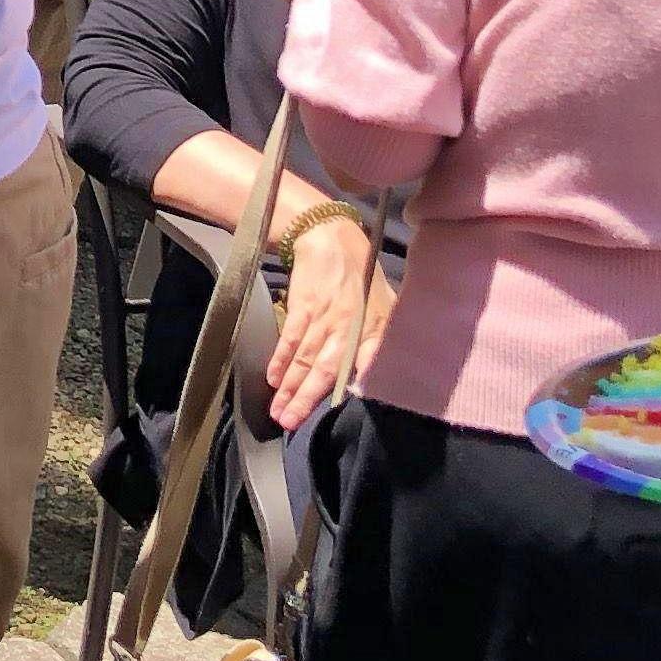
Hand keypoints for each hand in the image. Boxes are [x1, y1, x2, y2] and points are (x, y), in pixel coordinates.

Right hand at [267, 215, 391, 431]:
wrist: (330, 237)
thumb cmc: (362, 275)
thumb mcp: (387, 305)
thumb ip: (384, 340)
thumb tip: (383, 372)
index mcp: (374, 328)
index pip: (367, 364)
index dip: (356, 386)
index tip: (344, 412)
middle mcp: (349, 327)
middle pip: (325, 370)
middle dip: (307, 399)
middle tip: (292, 424)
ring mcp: (323, 317)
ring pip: (304, 359)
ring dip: (290, 387)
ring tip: (279, 411)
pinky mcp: (302, 306)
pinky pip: (290, 338)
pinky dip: (280, 359)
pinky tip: (273, 378)